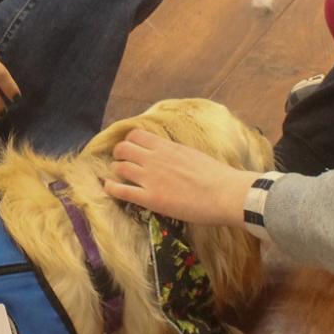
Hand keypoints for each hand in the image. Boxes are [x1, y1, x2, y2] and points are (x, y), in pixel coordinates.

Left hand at [104, 128, 255, 226]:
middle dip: (119, 154)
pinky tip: (109, 188)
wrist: (224, 193)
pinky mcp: (149, 198)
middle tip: (123, 162)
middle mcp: (154, 159)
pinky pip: (121, 191)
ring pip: (119, 167)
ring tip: (118, 176)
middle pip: (123, 148)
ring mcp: (150, 178)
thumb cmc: (216, 175)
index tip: (131, 148)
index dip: (129, 141)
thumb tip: (169, 155)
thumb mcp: (192, 154)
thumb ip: (175, 153)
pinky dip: (111, 188)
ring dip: (116, 171)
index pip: (136, 135)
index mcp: (166, 146)